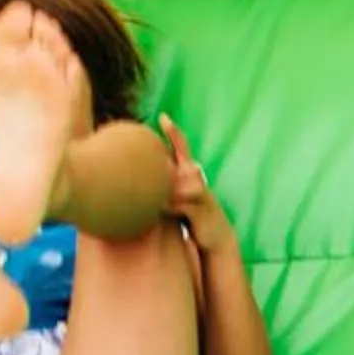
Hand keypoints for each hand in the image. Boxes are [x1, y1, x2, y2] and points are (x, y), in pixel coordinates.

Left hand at [160, 113, 236, 251]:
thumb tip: (138, 178)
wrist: (216, 237)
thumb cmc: (192, 216)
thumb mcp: (178, 199)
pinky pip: (183, 205)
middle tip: (149, 155)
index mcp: (191, 175)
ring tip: (152, 192)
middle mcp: (197, 181)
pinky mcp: (201, 212)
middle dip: (167, 163)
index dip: (174, 133)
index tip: (163, 117)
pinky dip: (170, 206)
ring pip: (180, 184)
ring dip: (165, 189)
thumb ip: (163, 187)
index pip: (183, 148)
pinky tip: (158, 208)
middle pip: (182, 163)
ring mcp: (200, 195)